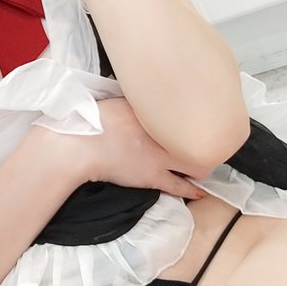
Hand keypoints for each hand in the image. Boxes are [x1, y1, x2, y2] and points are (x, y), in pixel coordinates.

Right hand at [35, 97, 209, 200]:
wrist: (78, 146)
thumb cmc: (88, 121)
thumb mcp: (114, 100)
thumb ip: (132, 99)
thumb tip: (139, 93)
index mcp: (151, 109)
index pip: (181, 110)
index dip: (191, 116)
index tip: (198, 117)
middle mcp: (161, 130)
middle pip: (194, 135)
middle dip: (203, 140)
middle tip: (209, 142)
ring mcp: (159, 155)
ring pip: (193, 161)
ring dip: (201, 164)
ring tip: (206, 166)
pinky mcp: (153, 176)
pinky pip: (180, 185)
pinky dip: (192, 189)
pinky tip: (201, 192)